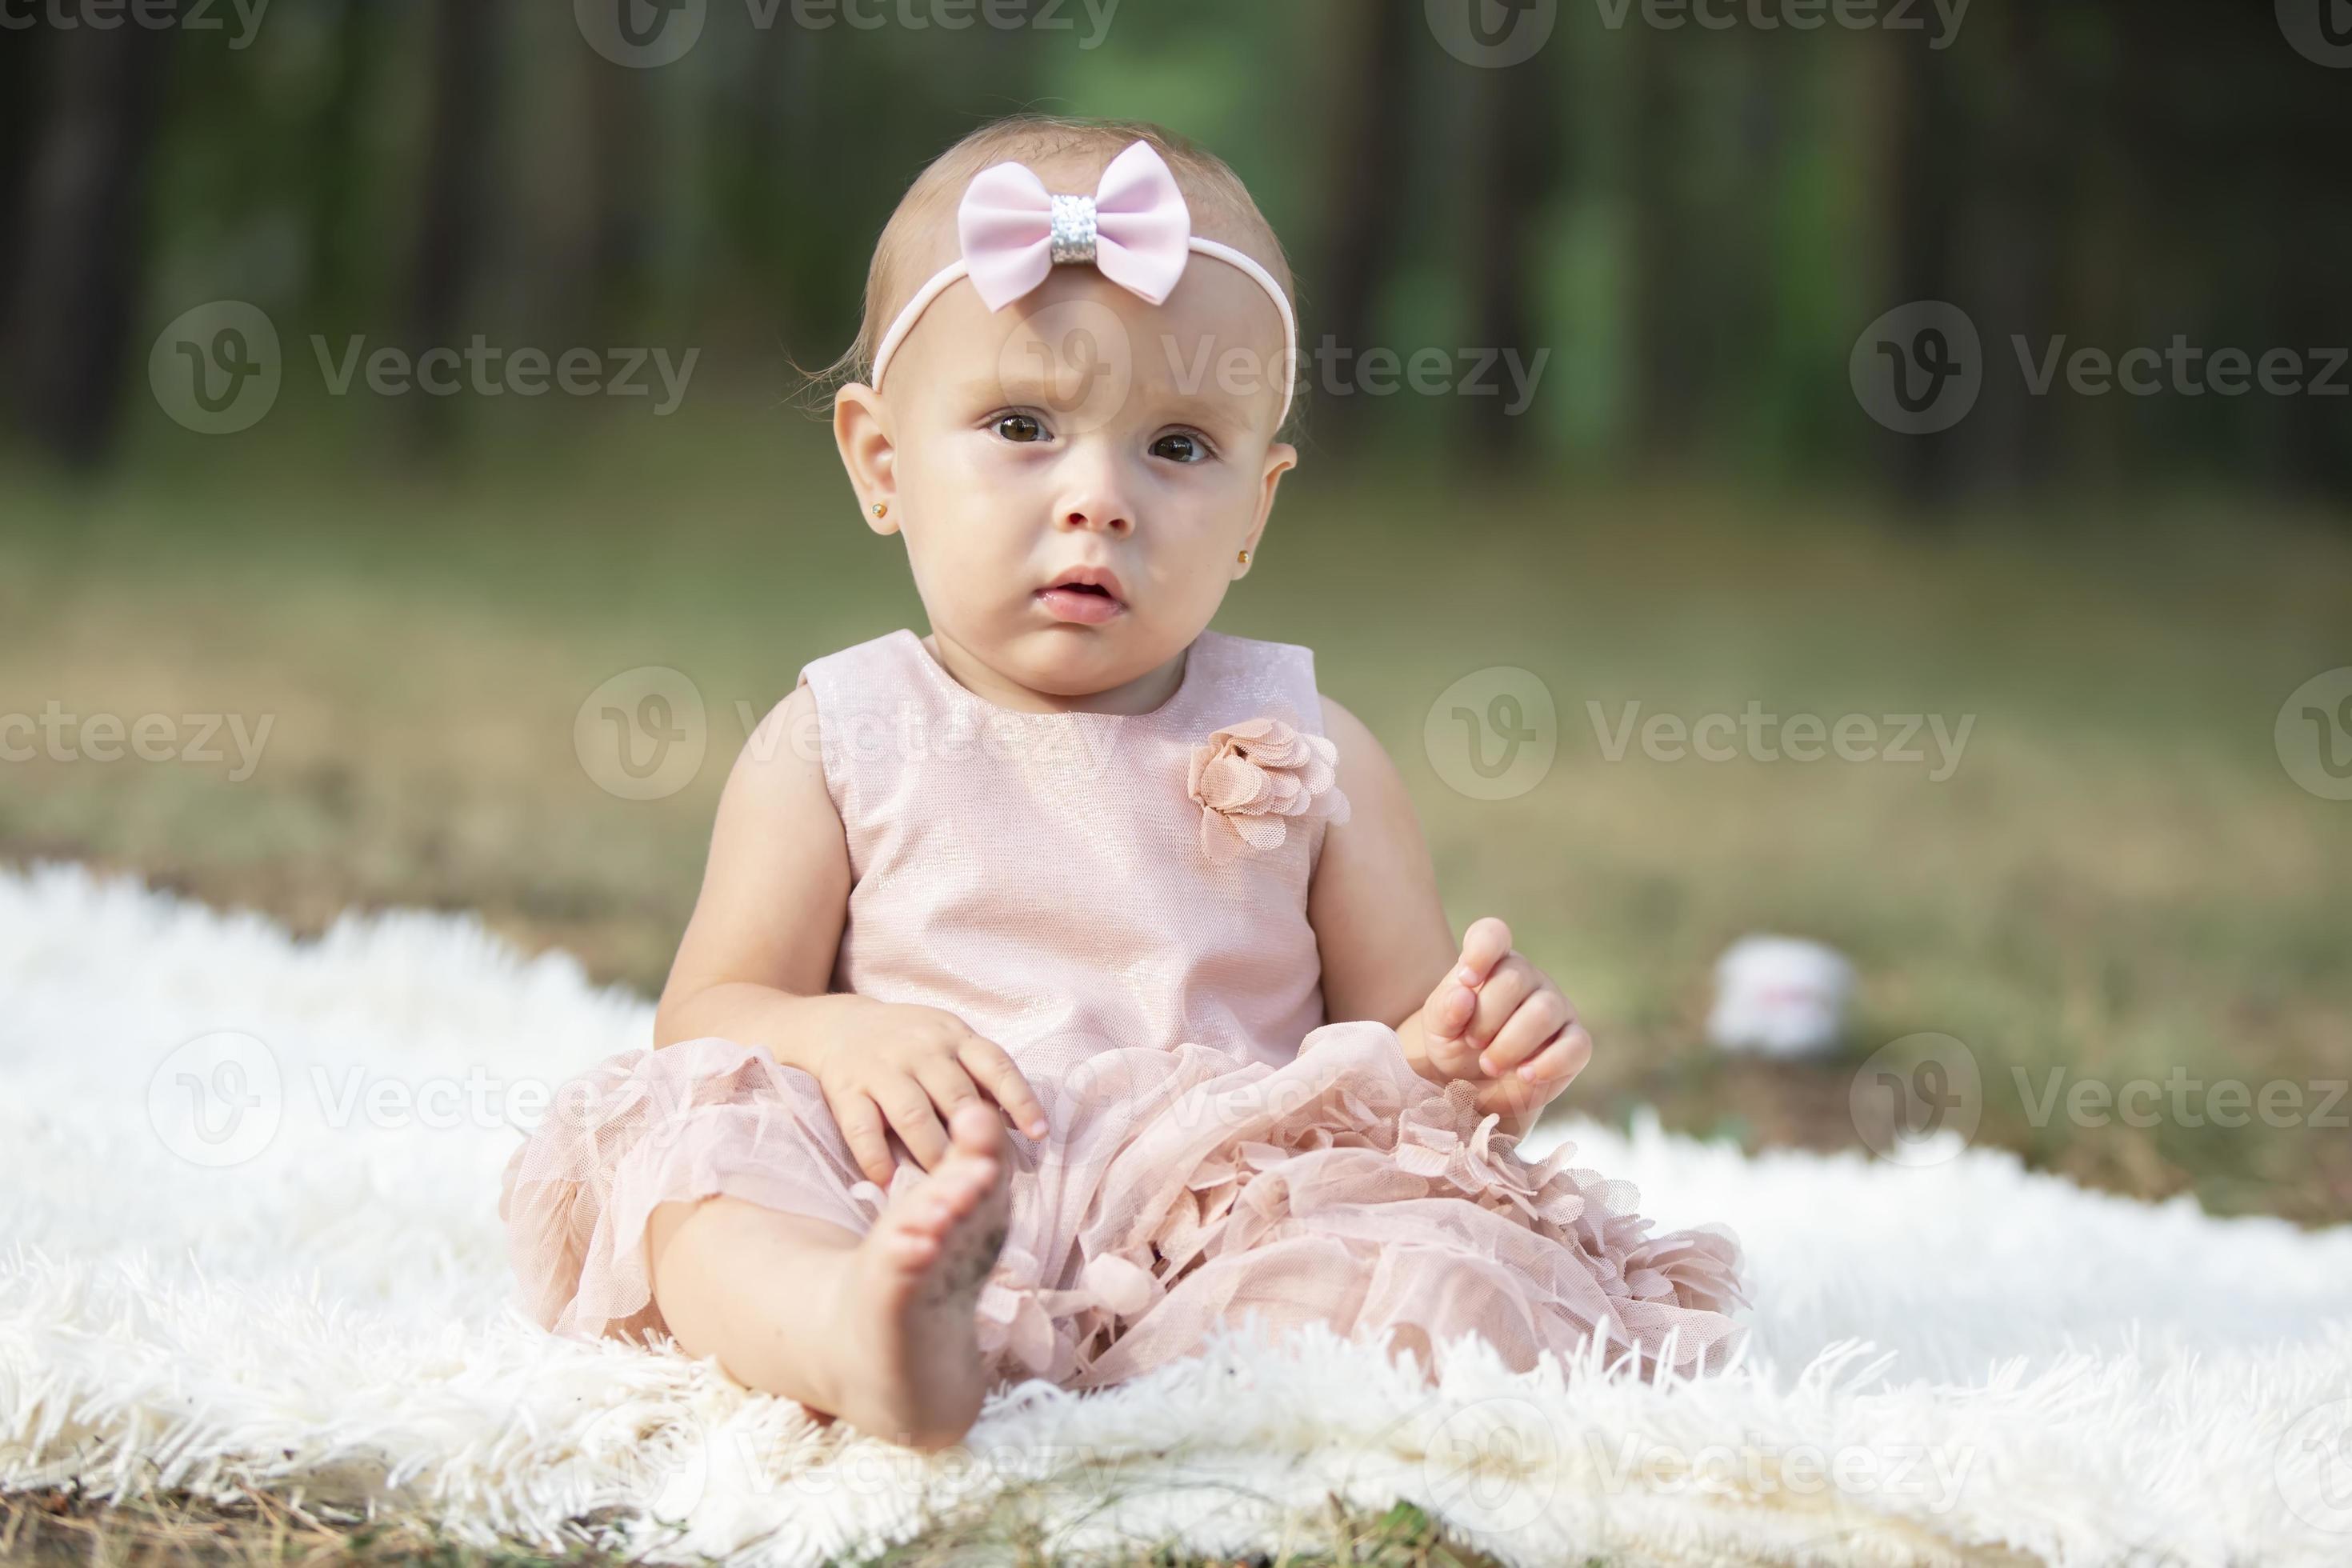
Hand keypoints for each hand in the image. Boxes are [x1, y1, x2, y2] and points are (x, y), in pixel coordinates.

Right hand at [806, 1002, 1049, 1184]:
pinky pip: (861, 1128)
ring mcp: (881, 1067)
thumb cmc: (912, 1045)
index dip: (1020, 1099)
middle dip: (973, 1140)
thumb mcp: (950, 1044)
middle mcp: (921, 1049)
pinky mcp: (845, 1089)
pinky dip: (876, 1159)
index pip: (996, 1065)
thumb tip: (1020, 1125)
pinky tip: (889, 1183)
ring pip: (913, 1115)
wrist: (841, 1026)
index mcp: (955, 1037)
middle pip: (956, 1096)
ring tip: (944, 1186)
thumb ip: (980, 1079)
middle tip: (986, 1176)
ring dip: (932, 1154)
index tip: (1038, 1133)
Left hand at [1417, 917, 1593, 1122]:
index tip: (1466, 980)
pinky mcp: (1575, 1042)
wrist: (1473, 1083)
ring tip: (1489, 1065)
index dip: (1481, 951)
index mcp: (1491, 962)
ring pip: (1543, 1012)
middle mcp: (1527, 977)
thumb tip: (1464, 995)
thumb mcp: (1438, 1027)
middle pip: (1514, 980)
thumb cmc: (1455, 1042)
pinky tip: (1525, 1075)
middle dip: (1486, 1018)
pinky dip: (1549, 1064)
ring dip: (1510, 1045)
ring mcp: (1556, 1006)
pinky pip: (1575, 1046)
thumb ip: (1444, 1009)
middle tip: (1472, 1043)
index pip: (1492, 934)